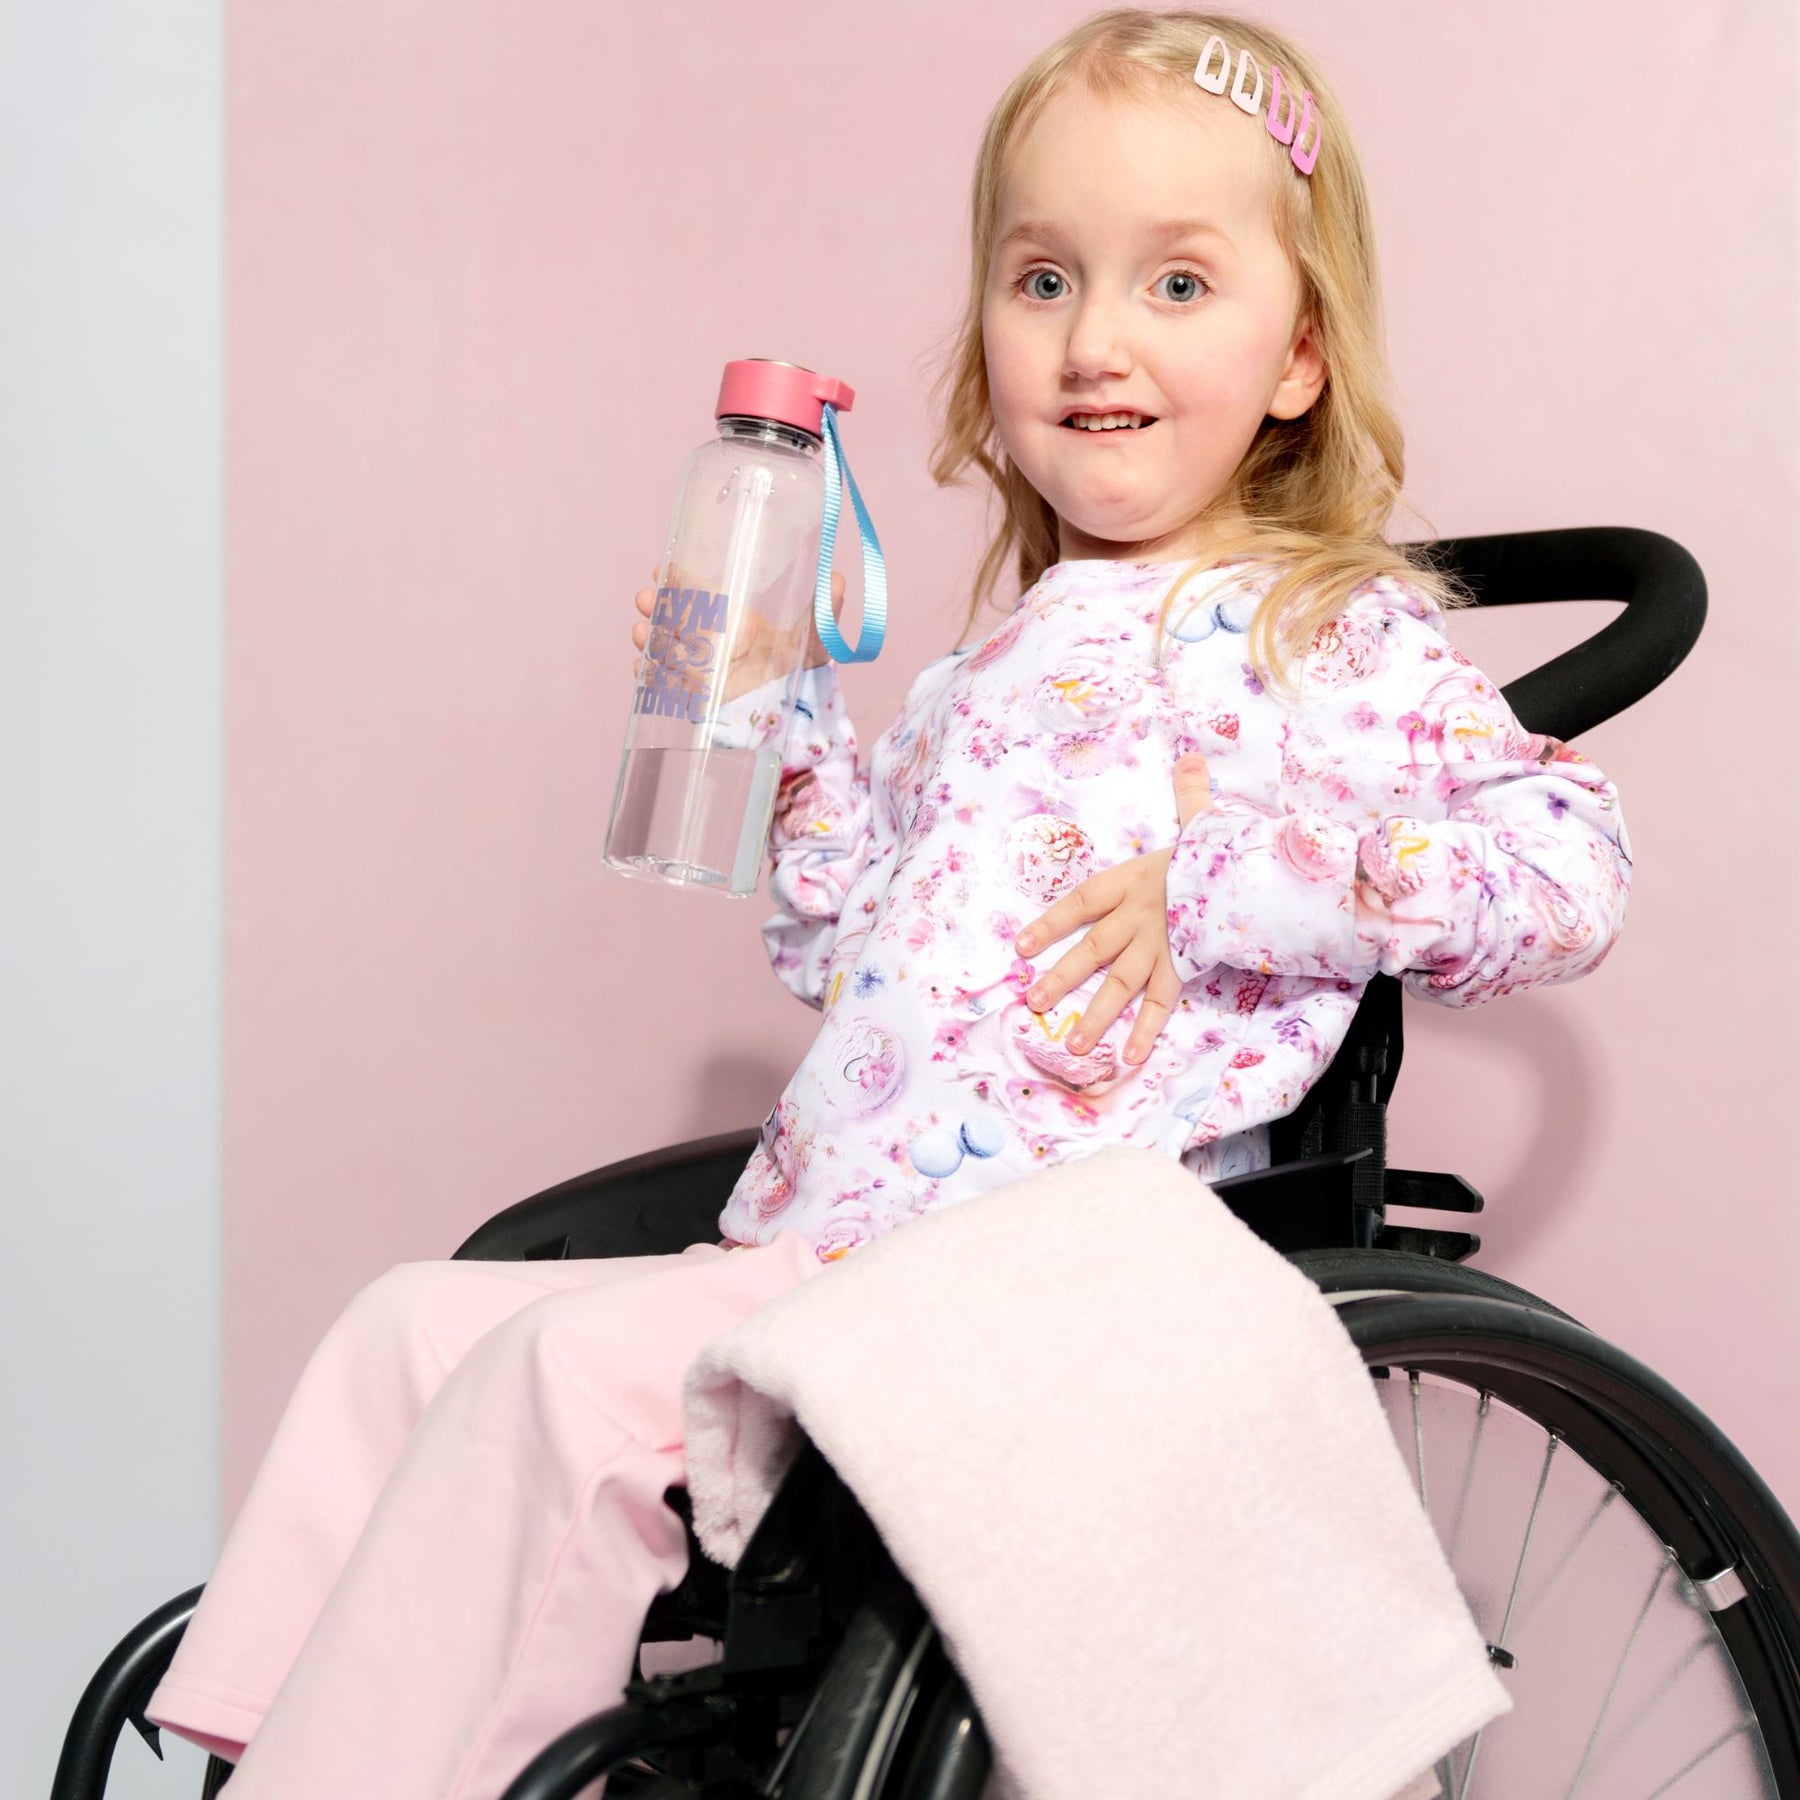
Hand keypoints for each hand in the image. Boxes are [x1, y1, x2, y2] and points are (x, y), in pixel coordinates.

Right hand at [632, 566, 844, 703]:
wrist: (802, 714)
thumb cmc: (806, 668)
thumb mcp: (818, 636)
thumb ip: (827, 608)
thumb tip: (837, 576)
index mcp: (732, 616)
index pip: (695, 590)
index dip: (675, 578)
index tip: (662, 570)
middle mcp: (710, 638)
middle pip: (670, 616)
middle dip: (653, 605)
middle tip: (645, 599)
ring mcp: (698, 666)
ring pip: (661, 646)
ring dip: (646, 637)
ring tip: (641, 632)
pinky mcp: (693, 696)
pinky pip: (661, 684)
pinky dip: (648, 675)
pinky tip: (643, 666)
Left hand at [1011, 756, 1214, 1064]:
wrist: (1266, 875)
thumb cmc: (1231, 851)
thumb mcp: (1204, 820)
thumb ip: (1190, 794)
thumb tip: (1190, 759)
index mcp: (1136, 879)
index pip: (1082, 902)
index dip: (1050, 923)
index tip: (1020, 945)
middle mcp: (1142, 916)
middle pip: (1094, 950)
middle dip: (1061, 977)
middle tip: (1031, 1002)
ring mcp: (1164, 945)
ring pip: (1122, 984)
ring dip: (1095, 1016)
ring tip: (1071, 1045)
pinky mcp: (1188, 967)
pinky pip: (1163, 1003)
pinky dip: (1146, 1031)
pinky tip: (1129, 1057)